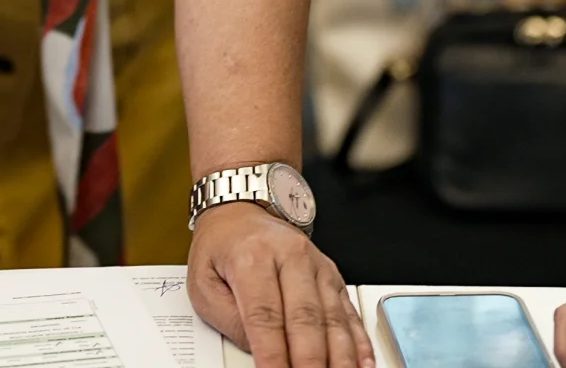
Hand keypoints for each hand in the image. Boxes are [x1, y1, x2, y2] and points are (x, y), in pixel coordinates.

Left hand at [189, 203, 373, 367]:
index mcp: (251, 258)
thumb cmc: (221, 248)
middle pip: (304, 318)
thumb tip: (257, 352)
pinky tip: (362, 362)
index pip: (265, 316)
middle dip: (310, 360)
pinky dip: (358, 341)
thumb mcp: (203, 282)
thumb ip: (228, 320)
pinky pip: (349, 311)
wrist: (241, 212)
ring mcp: (316, 265)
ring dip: (339, 356)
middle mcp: (289, 257)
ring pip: (332, 317)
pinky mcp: (332, 275)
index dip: (273, 353)